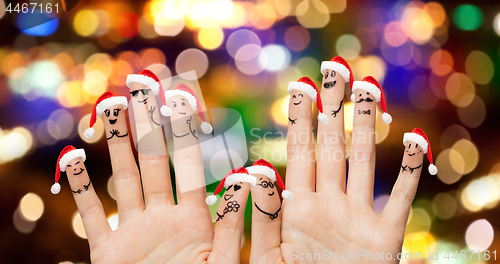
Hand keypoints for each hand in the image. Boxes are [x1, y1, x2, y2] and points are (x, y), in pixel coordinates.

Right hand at [68, 86, 245, 262]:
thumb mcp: (224, 262)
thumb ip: (234, 223)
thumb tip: (250, 176)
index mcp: (196, 218)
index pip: (191, 165)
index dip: (186, 131)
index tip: (181, 98)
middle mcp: (164, 217)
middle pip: (154, 161)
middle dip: (148, 124)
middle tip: (141, 85)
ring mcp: (135, 231)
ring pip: (124, 179)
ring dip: (116, 144)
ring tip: (110, 107)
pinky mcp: (108, 252)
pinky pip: (92, 215)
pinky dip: (80, 188)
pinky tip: (72, 156)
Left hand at [250, 74, 423, 262]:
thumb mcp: (270, 257)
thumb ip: (265, 217)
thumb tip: (253, 173)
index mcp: (298, 208)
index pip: (298, 153)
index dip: (299, 120)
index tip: (300, 87)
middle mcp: (329, 205)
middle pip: (331, 147)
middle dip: (332, 109)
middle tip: (334, 70)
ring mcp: (357, 217)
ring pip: (363, 163)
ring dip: (367, 127)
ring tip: (368, 90)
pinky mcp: (385, 238)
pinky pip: (399, 199)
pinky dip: (409, 172)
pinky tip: (414, 141)